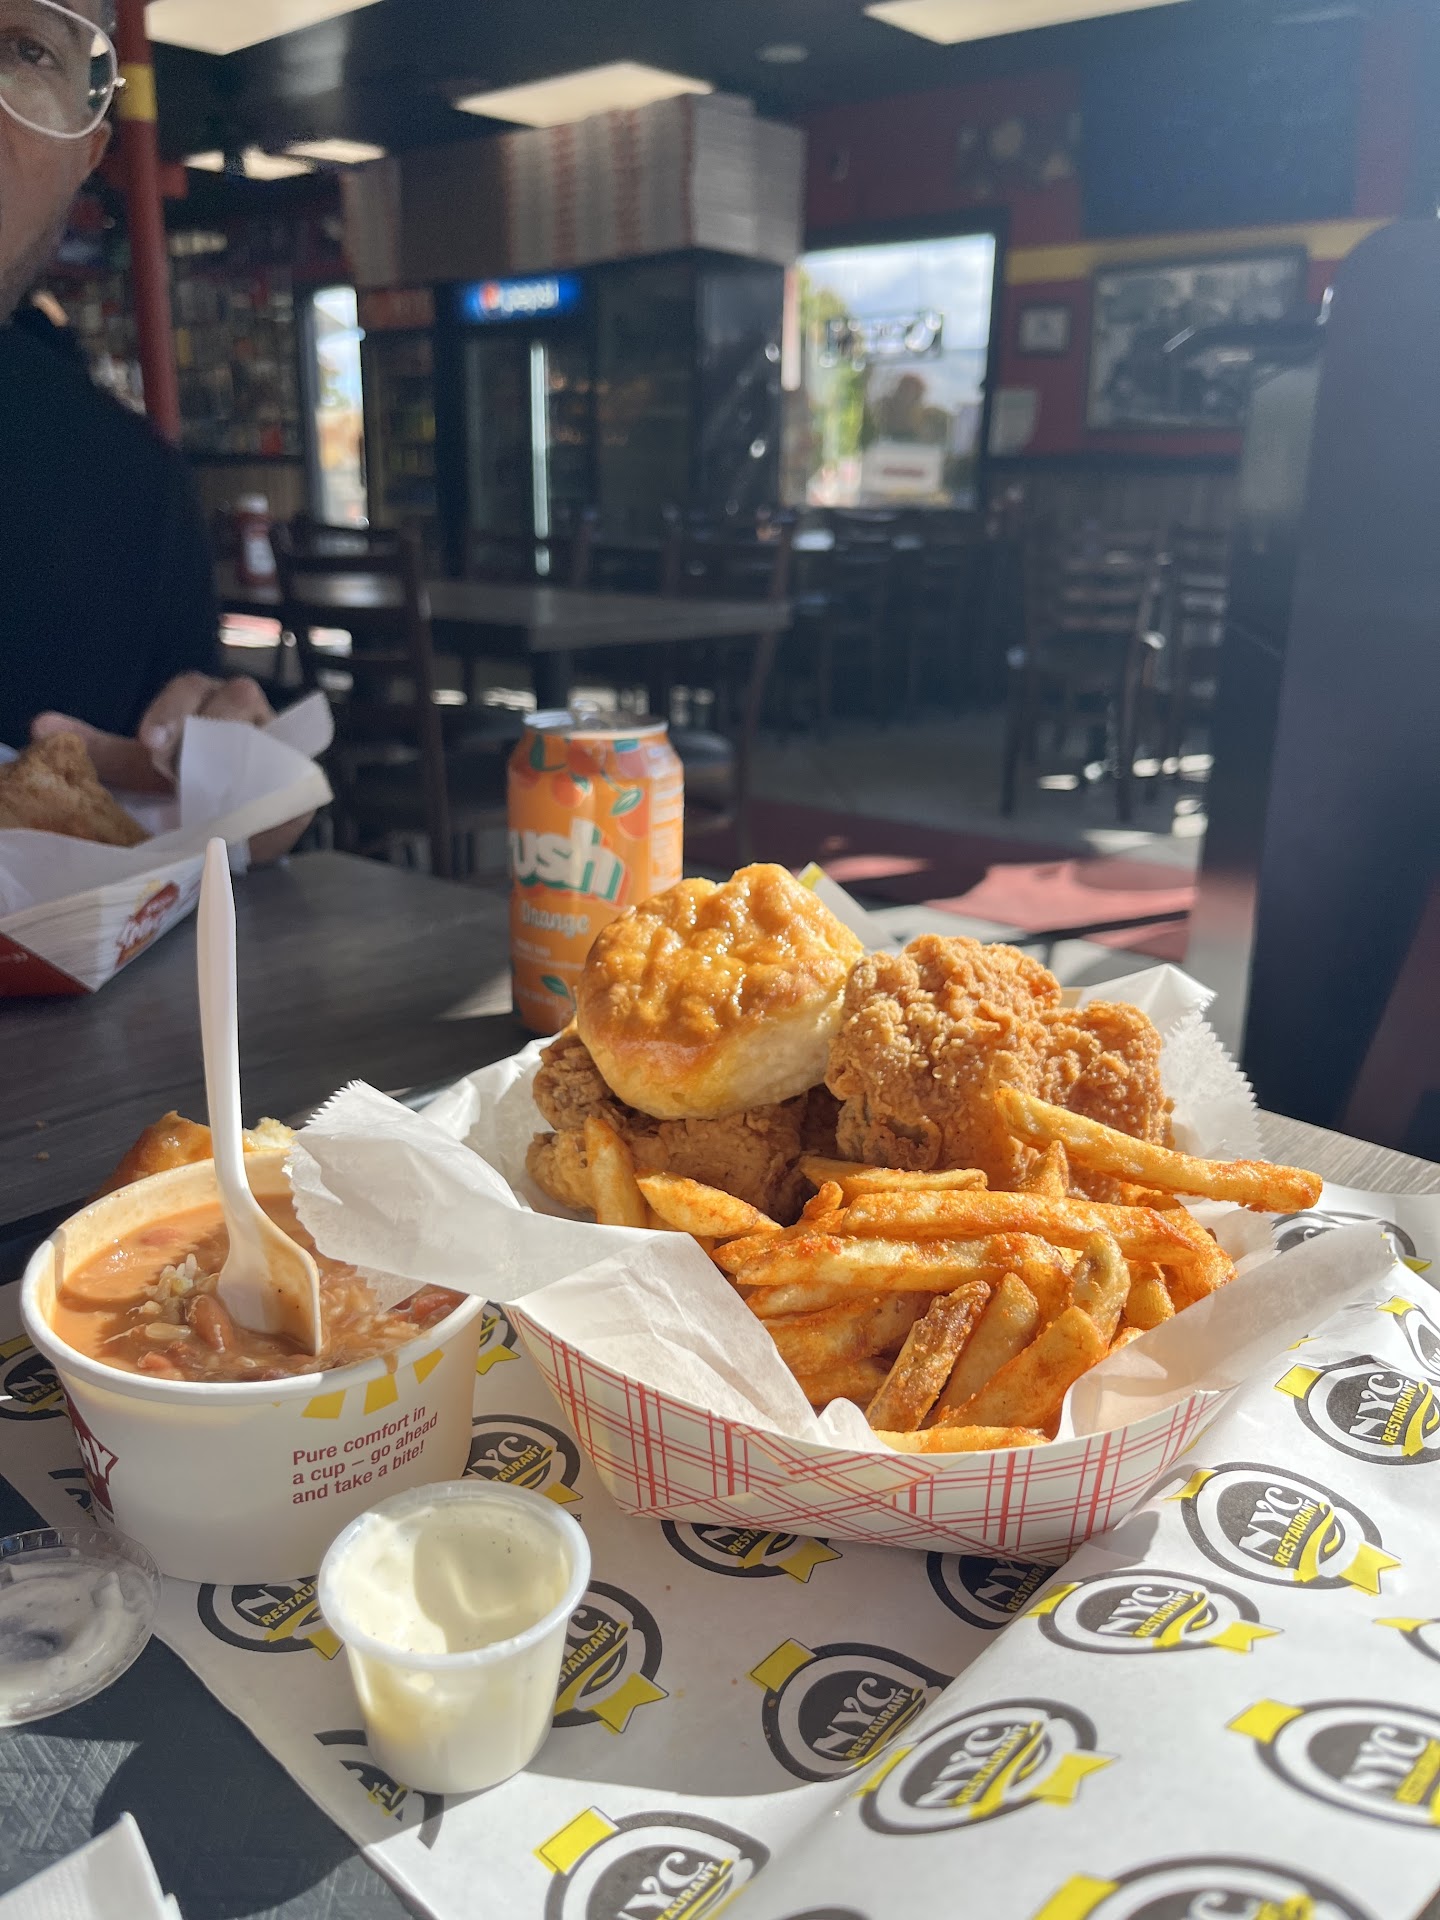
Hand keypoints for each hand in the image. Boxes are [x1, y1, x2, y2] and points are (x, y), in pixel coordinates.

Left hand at [32, 674, 310, 862]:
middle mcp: (247, 711)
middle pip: (238, 696)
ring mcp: (280, 740)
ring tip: (218, 787)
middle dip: (209, 724)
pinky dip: (284, 788)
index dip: (170, 711)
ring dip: (246, 753)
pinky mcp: (303, 775)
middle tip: (174, 761)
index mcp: (206, 699)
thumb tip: (41, 730)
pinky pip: (301, 772)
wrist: (241, 820)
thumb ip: (105, 751)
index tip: (148, 741)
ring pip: (271, 727)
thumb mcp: (146, 767)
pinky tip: (264, 806)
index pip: (191, 687)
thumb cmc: (192, 782)